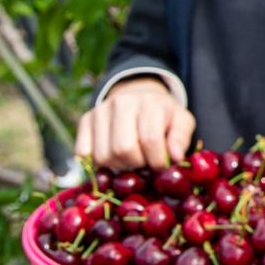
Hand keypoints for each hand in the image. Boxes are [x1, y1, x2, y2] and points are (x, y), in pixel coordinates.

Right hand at [74, 77, 195, 169]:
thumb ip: (181, 138)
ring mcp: (100, 110)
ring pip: (103, 155)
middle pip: (123, 149)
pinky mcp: (84, 120)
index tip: (161, 165)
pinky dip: (98, 163)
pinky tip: (113, 157)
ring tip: (130, 158)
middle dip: (137, 163)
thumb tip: (176, 157)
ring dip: (118, 166)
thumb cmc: (163, 116)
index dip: (157, 160)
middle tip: (144, 161)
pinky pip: (83, 153)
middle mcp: (121, 102)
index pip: (150, 140)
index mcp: (150, 102)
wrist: (139, 98)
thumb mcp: (181, 122)